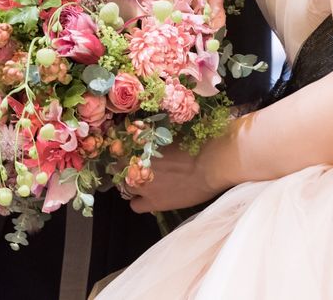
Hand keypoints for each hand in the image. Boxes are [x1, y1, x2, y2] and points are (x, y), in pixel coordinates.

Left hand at [127, 115, 254, 212]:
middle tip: (139, 164)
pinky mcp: (154, 203)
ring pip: (125, 185)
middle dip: (126, 164)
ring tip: (146, 180)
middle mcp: (137, 162)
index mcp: (140, 141)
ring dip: (132, 182)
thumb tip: (151, 126)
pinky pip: (135, 206)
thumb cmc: (198, 139)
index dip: (124, 147)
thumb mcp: (174, 128)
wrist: (213, 162)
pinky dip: (140, 201)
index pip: (119, 144)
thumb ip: (158, 130)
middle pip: (119, 165)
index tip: (130, 148)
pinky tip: (150, 197)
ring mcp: (144, 184)